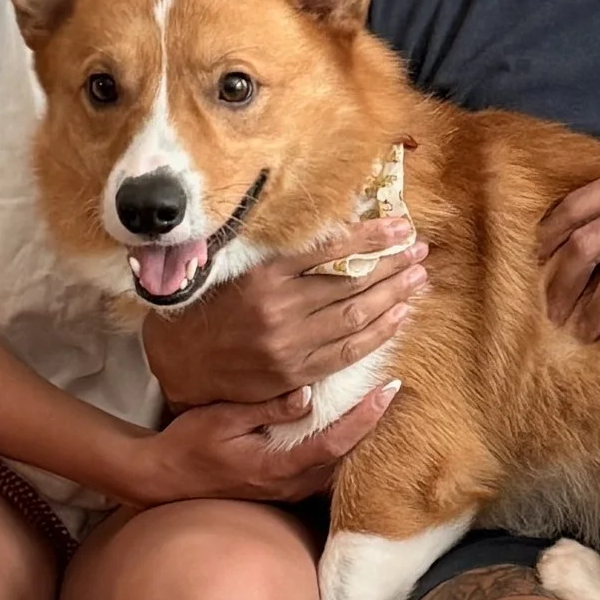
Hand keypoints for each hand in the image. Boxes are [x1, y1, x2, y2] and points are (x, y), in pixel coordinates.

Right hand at [123, 378, 399, 506]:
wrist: (164, 478)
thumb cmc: (188, 445)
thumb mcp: (221, 419)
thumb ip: (265, 407)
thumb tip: (307, 394)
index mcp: (277, 467)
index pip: (335, 443)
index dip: (366, 418)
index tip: (389, 390)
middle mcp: (289, 485)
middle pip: (347, 457)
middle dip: (374, 425)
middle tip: (396, 388)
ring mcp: (288, 491)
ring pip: (338, 466)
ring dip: (361, 436)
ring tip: (380, 402)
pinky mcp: (283, 489)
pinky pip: (323, 469)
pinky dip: (342, 446)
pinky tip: (351, 424)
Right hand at [142, 220, 427, 407]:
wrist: (180, 362)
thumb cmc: (212, 307)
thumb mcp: (238, 268)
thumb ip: (281, 254)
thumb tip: (336, 232)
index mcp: (264, 276)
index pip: (330, 250)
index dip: (371, 238)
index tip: (399, 225)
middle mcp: (279, 310)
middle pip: (351, 283)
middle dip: (391, 265)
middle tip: (419, 249)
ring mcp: (289, 346)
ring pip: (356, 317)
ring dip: (394, 295)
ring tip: (418, 277)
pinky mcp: (295, 373)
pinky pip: (348, 352)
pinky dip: (379, 333)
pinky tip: (400, 315)